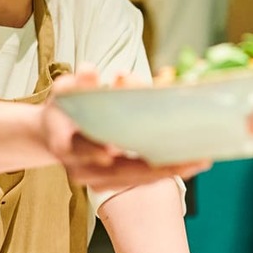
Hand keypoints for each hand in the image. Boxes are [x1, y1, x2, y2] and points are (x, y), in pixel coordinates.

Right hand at [44, 65, 209, 187]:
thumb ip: (78, 83)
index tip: (112, 151)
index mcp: (64, 144)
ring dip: (169, 171)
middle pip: (118, 171)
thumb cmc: (65, 108)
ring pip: (135, 179)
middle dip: (153, 166)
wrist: (54, 134)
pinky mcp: (113, 183)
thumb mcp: (65, 90)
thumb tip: (89, 69)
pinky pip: (142, 180)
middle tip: (186, 158)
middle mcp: (80, 168)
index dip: (93, 150)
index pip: (79, 148)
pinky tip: (192, 165)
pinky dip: (167, 172)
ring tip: (199, 161)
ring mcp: (97, 180)